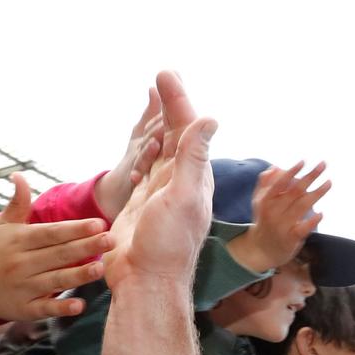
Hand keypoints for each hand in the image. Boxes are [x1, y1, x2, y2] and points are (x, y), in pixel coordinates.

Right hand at [0, 174, 113, 318]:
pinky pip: (44, 309)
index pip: (51, 233)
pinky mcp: (24, 309)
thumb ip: (18, 203)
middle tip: (111, 240)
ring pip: (55, 280)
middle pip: (58, 254)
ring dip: (78, 275)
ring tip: (101, 268)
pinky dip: (61, 308)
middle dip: (85, 247)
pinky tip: (80, 305)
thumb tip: (19, 176)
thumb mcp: (3, 226)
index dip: (74, 228)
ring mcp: (23, 287)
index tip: (99, 223)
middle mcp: (22, 263)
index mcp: (20, 241)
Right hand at [103, 72, 216, 289]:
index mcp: (195, 177)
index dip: (179, 100)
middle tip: (164, 74)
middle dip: (171, 103)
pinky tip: (149, 145)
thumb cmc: (167, 245)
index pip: (187, 129)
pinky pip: (149, 168)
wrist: (147, 280)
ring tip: (158, 100)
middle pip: (177, 133)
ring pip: (164, 148)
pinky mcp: (145, 203)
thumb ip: (193, 158)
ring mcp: (163, 192)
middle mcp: (182, 181)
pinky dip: (148, 150)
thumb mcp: (182, 196)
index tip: (167, 74)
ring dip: (161, 123)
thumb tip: (210, 119)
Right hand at [225, 161, 328, 272]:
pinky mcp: (291, 239)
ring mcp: (282, 225)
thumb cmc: (264, 220)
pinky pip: (303, 228)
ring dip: (317, 193)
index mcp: (266, 200)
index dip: (291, 172)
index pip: (279, 183)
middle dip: (310, 176)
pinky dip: (312, 221)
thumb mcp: (260, 202)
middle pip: (294, 191)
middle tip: (323, 164)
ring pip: (302, 206)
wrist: (261, 249)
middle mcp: (273, 211)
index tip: (304, 161)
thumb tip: (275, 167)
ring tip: (329, 182)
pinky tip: (321, 213)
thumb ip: (266, 184)